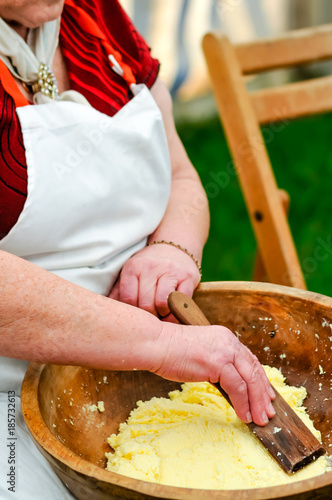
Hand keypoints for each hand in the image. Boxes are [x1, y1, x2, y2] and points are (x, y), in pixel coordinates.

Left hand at [109, 244, 200, 319]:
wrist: (174, 248)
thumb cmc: (148, 268)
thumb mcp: (131, 274)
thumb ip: (119, 292)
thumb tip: (106, 314)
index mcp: (133, 268)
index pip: (128, 299)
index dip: (132, 315)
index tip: (136, 319)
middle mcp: (151, 267)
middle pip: (145, 304)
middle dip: (148, 317)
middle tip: (150, 320)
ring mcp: (170, 271)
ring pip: (163, 303)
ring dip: (163, 315)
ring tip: (161, 315)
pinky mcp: (187, 277)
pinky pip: (181, 302)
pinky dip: (177, 313)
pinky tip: (173, 312)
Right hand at [155, 323, 275, 425]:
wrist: (156, 344)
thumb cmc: (171, 351)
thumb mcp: (200, 353)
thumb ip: (216, 363)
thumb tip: (227, 384)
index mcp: (225, 338)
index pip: (249, 360)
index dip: (260, 379)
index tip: (267, 395)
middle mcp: (228, 341)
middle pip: (254, 370)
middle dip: (264, 393)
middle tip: (269, 411)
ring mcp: (224, 351)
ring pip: (249, 380)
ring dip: (256, 403)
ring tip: (260, 419)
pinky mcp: (218, 363)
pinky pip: (237, 387)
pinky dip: (242, 403)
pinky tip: (243, 415)